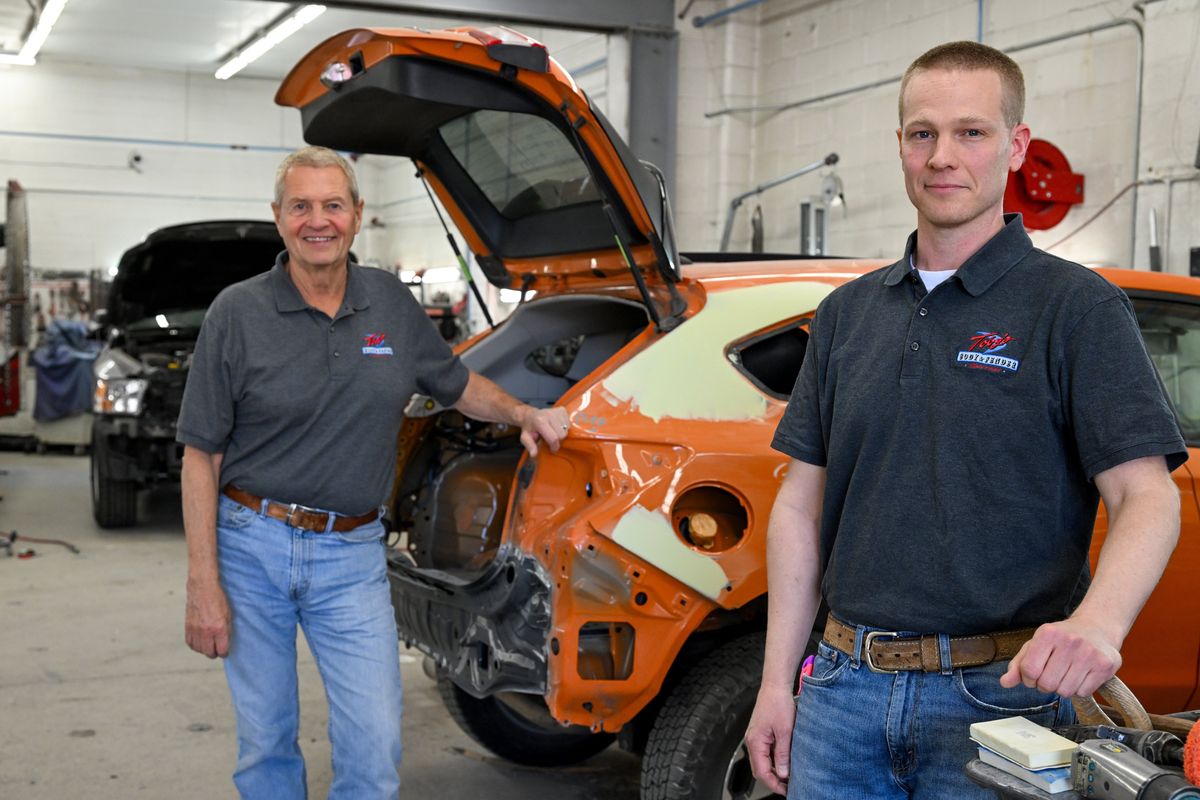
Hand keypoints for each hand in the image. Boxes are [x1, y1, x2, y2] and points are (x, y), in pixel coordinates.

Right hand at [185, 578, 230, 658]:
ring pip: (199, 650)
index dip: (225, 652)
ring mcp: (195, 630)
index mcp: (219, 628)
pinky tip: (200, 641)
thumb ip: (227, 630)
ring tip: (209, 644)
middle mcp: (206, 631)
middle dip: (215, 653)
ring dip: (204, 649)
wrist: (202, 587)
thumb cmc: (218, 599)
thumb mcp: (228, 615)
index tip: (225, 650)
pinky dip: (195, 645)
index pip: (222, 650)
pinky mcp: (188, 627)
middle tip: (217, 648)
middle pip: (209, 653)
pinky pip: (190, 643)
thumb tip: (225, 643)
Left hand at [517, 406, 569, 457]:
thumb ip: (530, 446)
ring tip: (553, 432)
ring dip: (561, 433)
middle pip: (562, 434)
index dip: (554, 447)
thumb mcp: (525, 438)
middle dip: (558, 440)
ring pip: (567, 429)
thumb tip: (534, 454)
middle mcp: (549, 414)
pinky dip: (564, 427)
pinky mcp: (562, 409)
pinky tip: (556, 427)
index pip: (554, 438)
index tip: (551, 449)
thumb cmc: (529, 428)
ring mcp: (557, 411)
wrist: (530, 415)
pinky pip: (569, 423)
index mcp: (540, 421)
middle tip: (551, 440)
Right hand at [744, 683, 795, 794]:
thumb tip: (783, 773)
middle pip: (759, 770)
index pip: (762, 772)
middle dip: (773, 780)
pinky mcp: (760, 734)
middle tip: (789, 786)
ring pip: (762, 762)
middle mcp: (752, 741)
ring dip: (773, 771)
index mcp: (755, 742)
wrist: (775, 686)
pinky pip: (764, 753)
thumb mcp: (785, 731)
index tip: (786, 790)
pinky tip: (785, 761)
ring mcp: (755, 737)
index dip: (774, 784)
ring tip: (789, 775)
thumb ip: (783, 754)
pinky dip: (773, 761)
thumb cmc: (778, 703)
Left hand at [999, 617, 1121, 697]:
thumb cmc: (1061, 639)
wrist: (1097, 628)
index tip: (1033, 676)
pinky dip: (1079, 689)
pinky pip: (1083, 692)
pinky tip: (1081, 675)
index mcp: (1048, 633)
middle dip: (1045, 685)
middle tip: (1051, 675)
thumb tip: (1005, 682)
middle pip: (1047, 683)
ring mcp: (1089, 653)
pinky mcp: (1105, 665)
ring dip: (1062, 688)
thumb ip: (1018, 664)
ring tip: (1066, 674)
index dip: (1028, 679)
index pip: (1029, 670)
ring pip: (1065, 691)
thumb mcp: (1036, 645)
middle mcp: (1070, 641)